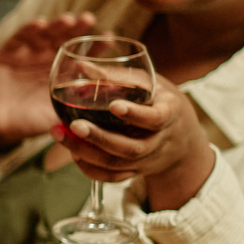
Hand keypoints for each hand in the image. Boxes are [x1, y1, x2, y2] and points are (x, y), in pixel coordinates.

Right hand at [0, 12, 98, 149]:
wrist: (0, 127)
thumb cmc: (32, 122)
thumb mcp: (60, 114)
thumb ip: (78, 107)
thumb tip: (109, 103)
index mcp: (61, 72)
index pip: (81, 55)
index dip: (95, 46)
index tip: (110, 38)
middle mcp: (45, 60)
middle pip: (63, 38)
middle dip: (76, 28)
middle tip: (88, 20)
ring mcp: (26, 56)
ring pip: (43, 35)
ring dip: (55, 26)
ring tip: (67, 20)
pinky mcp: (7, 55)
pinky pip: (18, 39)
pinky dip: (28, 30)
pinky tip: (40, 23)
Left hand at [57, 75, 216, 212]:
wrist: (182, 138)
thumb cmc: (161, 102)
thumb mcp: (151, 84)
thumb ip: (120, 77)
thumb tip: (81, 66)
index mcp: (169, 115)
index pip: (156, 119)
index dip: (136, 115)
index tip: (114, 106)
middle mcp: (158, 142)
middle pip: (130, 148)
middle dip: (100, 138)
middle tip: (75, 125)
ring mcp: (146, 161)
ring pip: (116, 165)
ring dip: (86, 153)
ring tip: (61, 135)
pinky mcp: (134, 171)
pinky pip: (112, 177)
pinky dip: (90, 168)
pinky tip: (73, 153)